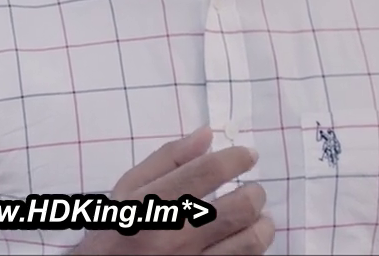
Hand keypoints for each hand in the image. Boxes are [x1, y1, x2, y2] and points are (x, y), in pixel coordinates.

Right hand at [69, 128, 272, 254]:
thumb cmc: (116, 229)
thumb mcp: (128, 188)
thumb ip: (168, 159)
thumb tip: (206, 135)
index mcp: (153, 203)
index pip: (207, 172)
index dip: (236, 159)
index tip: (247, 156)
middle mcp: (174, 235)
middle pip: (239, 208)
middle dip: (255, 193)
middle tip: (252, 190)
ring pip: (250, 241)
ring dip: (262, 224)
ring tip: (257, 217)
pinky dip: (251, 248)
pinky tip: (243, 239)